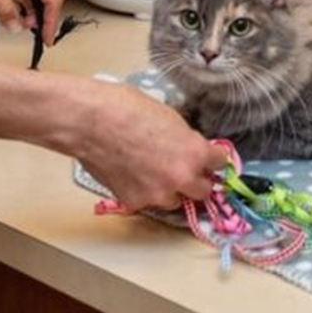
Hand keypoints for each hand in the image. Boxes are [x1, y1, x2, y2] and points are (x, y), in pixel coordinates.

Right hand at [75, 84, 227, 210]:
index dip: (212, 159)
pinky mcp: (134, 202)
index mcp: (195, 153)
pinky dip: (145, 192)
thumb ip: (187, 141)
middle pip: (203, 191)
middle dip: (196, 180)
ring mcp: (158, 194)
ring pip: (175, 200)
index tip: (208, 159)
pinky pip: (148, 202)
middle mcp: (181, 178)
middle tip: (185, 170)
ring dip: (171, 190)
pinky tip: (133, 173)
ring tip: (153, 171)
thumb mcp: (172, 119)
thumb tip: (191, 150)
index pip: (220, 163)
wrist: (91, 122)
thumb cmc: (128, 110)